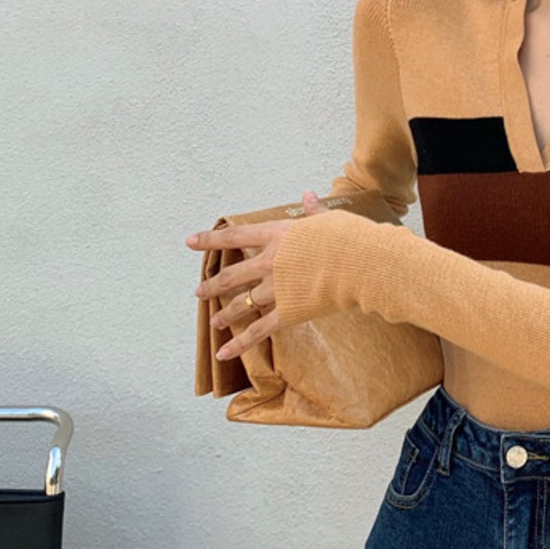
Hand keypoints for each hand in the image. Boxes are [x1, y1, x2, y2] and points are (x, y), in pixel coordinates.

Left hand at [188, 189, 330, 358]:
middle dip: (212, 284)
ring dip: (225, 313)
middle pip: (231, 275)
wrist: (359, 262)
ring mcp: (274, 288)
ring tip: (214, 321)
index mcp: (275, 235)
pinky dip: (239, 343)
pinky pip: (258, 331)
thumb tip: (308, 195)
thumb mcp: (328, 219)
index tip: (190, 242)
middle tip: (199, 291)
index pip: (234, 237)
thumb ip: (313, 211)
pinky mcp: (286, 312)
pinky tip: (224, 353)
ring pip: (241, 304)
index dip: (210, 239)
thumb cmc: (347, 237)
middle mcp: (268, 262)